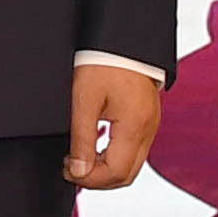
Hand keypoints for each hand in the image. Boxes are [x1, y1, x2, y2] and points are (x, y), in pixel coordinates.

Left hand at [67, 58, 165, 190]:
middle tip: (71, 168)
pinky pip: (134, 149)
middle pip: (126, 175)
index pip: (115, 173)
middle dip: (97, 179)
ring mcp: (151, 125)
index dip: (89, 180)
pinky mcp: (147, 118)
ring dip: (105, 168)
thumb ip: (82, 139)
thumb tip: (78, 172)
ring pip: (131, 164)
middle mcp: (148, 130)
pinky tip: (94, 144)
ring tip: (79, 156)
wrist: (123, 36)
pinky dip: (114, 155)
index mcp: (135, 127)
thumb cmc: (104, 62)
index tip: (66, 170)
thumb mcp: (84, 100)